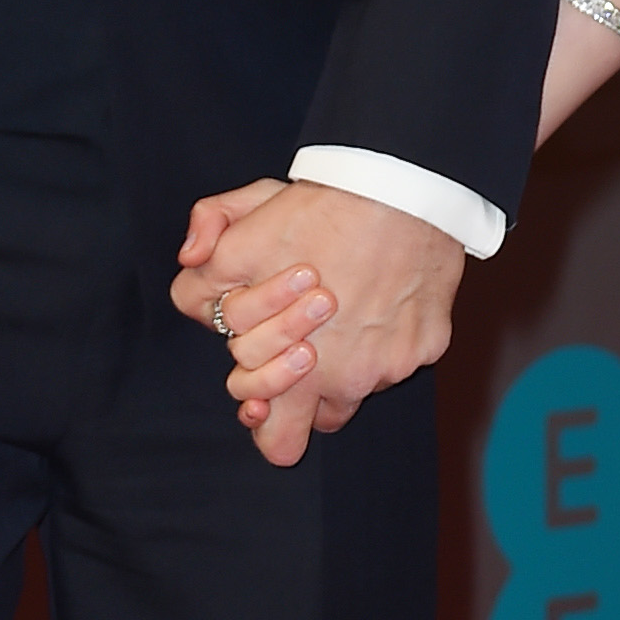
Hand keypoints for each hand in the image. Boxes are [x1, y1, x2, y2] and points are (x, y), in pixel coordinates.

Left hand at [170, 176, 463, 470]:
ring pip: (361, 388)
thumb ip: (210, 239)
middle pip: (314, 427)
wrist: (402, 191)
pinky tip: (383, 296)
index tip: (261, 394)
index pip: (265, 422)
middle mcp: (341, 378)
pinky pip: (403, 358)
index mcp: (290, 364)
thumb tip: (191, 261)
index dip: (258, 404)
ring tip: (343, 319)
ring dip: (348, 366)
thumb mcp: (248, 218)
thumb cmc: (325, 210)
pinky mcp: (427, 347)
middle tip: (301, 366)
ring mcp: (389, 366)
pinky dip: (390, 337)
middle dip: (301, 406)